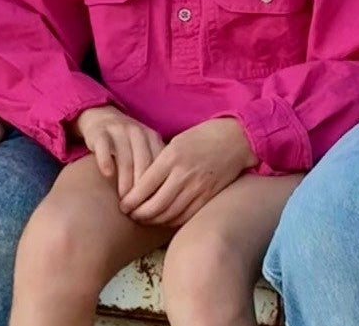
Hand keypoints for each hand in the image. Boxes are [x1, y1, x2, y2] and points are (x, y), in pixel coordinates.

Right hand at [73, 105, 164, 199]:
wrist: (102, 117)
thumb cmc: (128, 143)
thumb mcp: (145, 149)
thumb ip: (156, 167)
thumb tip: (169, 201)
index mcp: (152, 138)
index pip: (159, 166)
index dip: (158, 188)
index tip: (156, 208)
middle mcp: (138, 132)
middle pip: (144, 164)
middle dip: (142, 191)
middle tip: (139, 211)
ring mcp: (119, 131)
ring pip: (125, 159)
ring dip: (125, 183)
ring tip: (124, 203)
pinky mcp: (100, 132)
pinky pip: (104, 147)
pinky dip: (106, 161)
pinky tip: (107, 175)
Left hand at [119, 117, 256, 226]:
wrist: (235, 139)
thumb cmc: (201, 137)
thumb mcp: (175, 142)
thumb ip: (159, 163)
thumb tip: (140, 184)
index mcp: (172, 157)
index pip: (144, 187)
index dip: (130, 201)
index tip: (123, 205)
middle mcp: (183, 174)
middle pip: (155, 205)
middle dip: (139, 214)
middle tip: (131, 215)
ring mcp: (198, 188)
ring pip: (169, 214)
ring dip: (154, 220)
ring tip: (145, 219)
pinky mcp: (208, 197)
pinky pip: (186, 216)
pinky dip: (171, 221)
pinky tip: (164, 219)